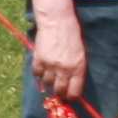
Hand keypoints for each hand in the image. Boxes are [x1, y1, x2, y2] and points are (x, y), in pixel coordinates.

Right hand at [25, 0, 90, 114]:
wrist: (57, 21)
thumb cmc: (72, 34)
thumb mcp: (80, 53)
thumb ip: (76, 68)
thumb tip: (72, 83)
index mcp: (78, 68)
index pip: (74, 92)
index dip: (71, 96)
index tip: (70, 96)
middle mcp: (64, 69)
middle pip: (59, 90)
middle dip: (60, 92)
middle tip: (59, 89)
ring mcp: (50, 65)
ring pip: (47, 83)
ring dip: (49, 81)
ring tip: (51, 75)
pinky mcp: (39, 59)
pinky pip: (37, 74)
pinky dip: (39, 73)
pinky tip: (43, 68)